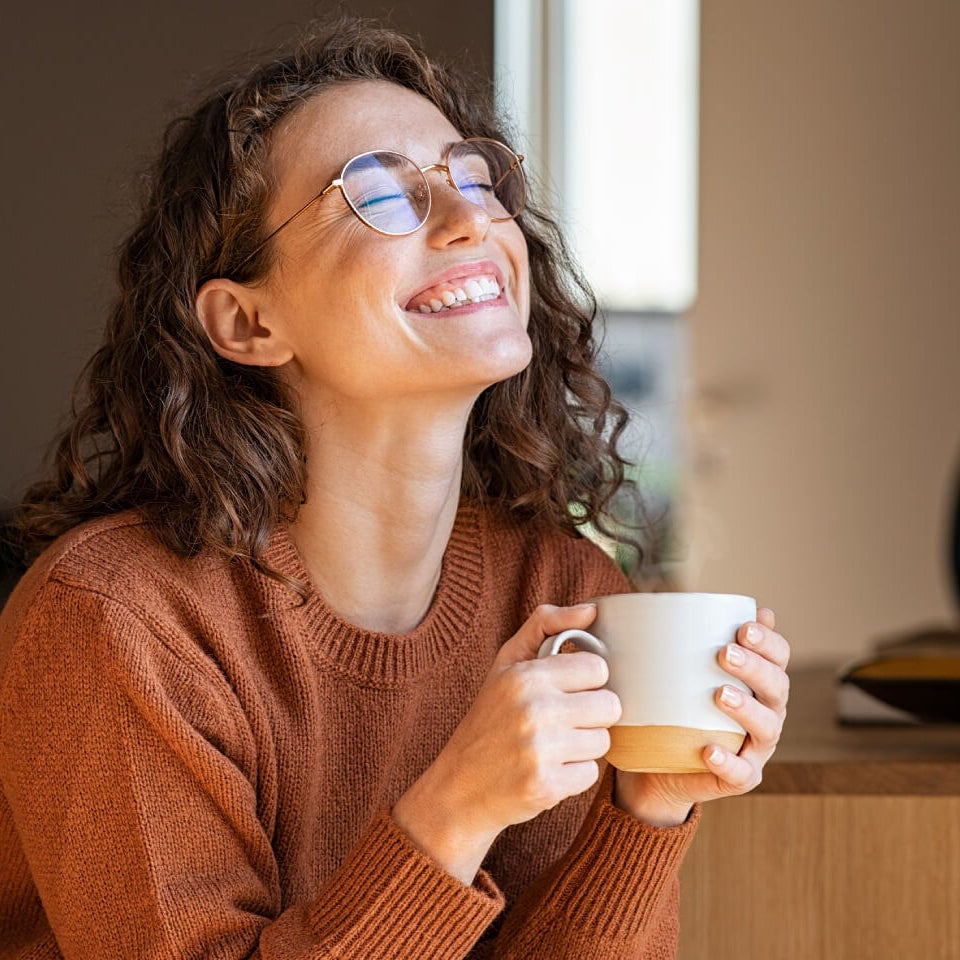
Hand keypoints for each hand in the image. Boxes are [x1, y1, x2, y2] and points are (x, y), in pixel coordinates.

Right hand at [393, 603, 621, 882]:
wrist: (458, 788)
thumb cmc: (488, 719)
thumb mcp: (506, 664)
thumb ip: (545, 626)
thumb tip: (592, 610)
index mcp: (526, 676)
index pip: (597, 668)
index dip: (587, 681)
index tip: (567, 691)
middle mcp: (533, 710)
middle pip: (609, 706)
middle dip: (591, 716)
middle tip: (563, 722)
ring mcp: (540, 750)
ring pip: (603, 742)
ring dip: (583, 747)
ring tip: (553, 747)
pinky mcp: (546, 786)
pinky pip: (591, 775)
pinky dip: (574, 776)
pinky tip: (548, 770)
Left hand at [615, 607, 789, 824]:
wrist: (658, 764)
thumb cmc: (674, 705)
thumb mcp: (679, 670)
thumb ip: (690, 638)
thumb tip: (690, 600)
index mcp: (759, 682)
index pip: (778, 657)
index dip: (769, 642)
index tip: (743, 627)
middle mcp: (767, 712)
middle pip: (777, 688)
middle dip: (756, 668)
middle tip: (725, 653)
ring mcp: (756, 748)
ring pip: (767, 728)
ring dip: (747, 710)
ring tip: (720, 694)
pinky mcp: (740, 778)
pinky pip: (741, 773)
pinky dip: (728, 762)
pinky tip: (710, 751)